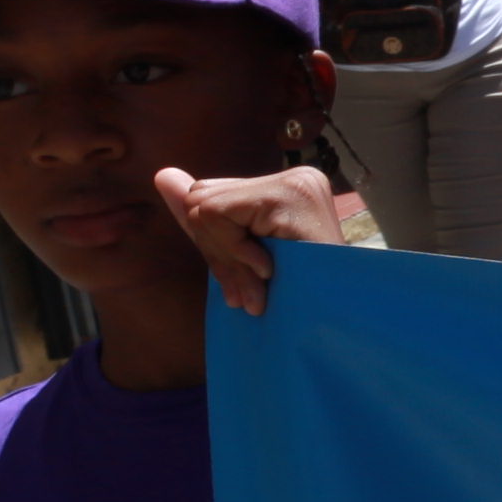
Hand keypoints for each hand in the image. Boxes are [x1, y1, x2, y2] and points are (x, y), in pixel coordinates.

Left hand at [161, 164, 342, 311]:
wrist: (339, 326)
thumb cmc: (297, 300)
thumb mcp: (242, 257)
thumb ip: (205, 221)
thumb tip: (163, 176)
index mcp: (285, 188)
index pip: (209, 196)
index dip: (214, 245)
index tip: (242, 281)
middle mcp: (295, 176)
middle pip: (201, 197)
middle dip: (214, 250)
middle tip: (246, 289)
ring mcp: (294, 182)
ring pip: (203, 206)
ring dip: (225, 257)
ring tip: (259, 286)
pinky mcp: (289, 194)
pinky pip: (217, 214)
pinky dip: (233, 251)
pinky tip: (269, 270)